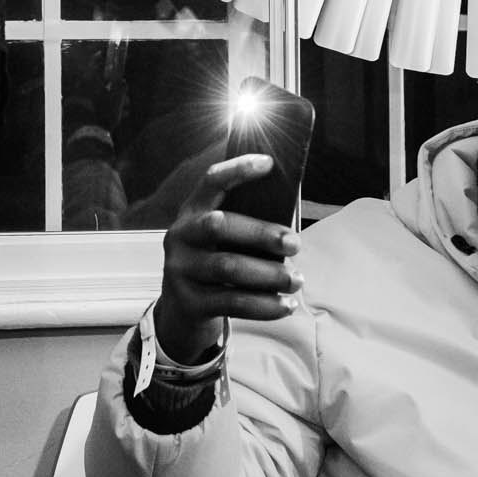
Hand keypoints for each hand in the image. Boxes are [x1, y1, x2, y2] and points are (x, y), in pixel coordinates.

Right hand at [154, 153, 302, 362]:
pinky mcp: (189, 302)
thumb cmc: (214, 266)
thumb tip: (289, 226)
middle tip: (295, 243)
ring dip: (269, 274)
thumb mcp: (220, 242)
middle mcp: (180, 237)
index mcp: (192, 213)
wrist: (181, 313)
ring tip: (297, 280)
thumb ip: (244, 228)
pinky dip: (264, 305)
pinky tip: (285, 305)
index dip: (238, 170)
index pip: (211, 182)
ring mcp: (181, 270)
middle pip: (219, 225)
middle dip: (261, 233)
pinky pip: (232, 302)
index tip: (269, 163)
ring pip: (228, 267)